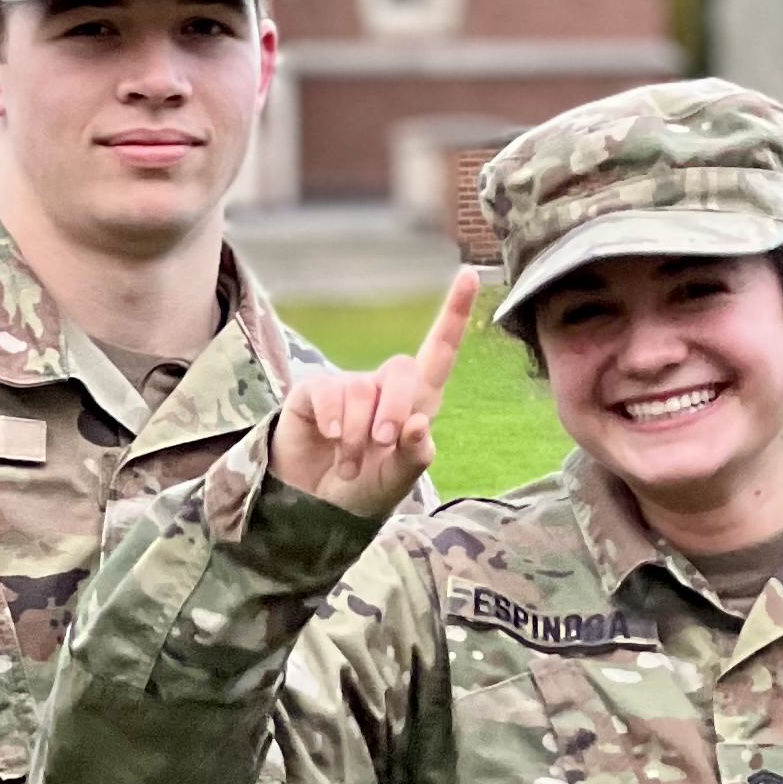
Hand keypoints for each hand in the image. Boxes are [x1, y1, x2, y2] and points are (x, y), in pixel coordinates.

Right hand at [273, 268, 477, 522]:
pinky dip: (333, 420)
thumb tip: (419, 423)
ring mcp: (348, 386)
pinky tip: (331, 438)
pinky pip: (327, 392)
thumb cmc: (365, 489)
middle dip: (395, 408)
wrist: (313, 508)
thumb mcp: (396, 481)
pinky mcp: (314, 393)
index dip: (454, 314)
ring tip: (349, 465)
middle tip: (383, 443)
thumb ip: (412, 455)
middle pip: (402, 369)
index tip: (469, 275)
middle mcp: (383, 387)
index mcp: (415, 402)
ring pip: (361, 390)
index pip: (438, 353)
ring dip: (357, 436)